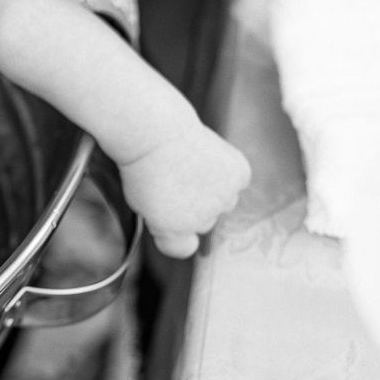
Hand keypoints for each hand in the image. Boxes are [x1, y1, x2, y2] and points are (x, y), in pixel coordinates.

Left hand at [117, 125, 249, 257]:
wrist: (155, 131)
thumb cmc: (141, 163)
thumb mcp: (140, 202)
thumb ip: (163, 220)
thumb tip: (180, 224)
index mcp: (174, 231)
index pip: (184, 248)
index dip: (177, 233)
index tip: (170, 217)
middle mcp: (203, 221)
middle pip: (205, 223)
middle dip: (195, 207)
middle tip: (178, 181)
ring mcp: (225, 199)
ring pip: (225, 202)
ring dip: (215, 190)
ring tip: (191, 166)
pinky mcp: (239, 176)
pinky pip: (238, 180)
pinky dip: (228, 170)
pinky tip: (208, 156)